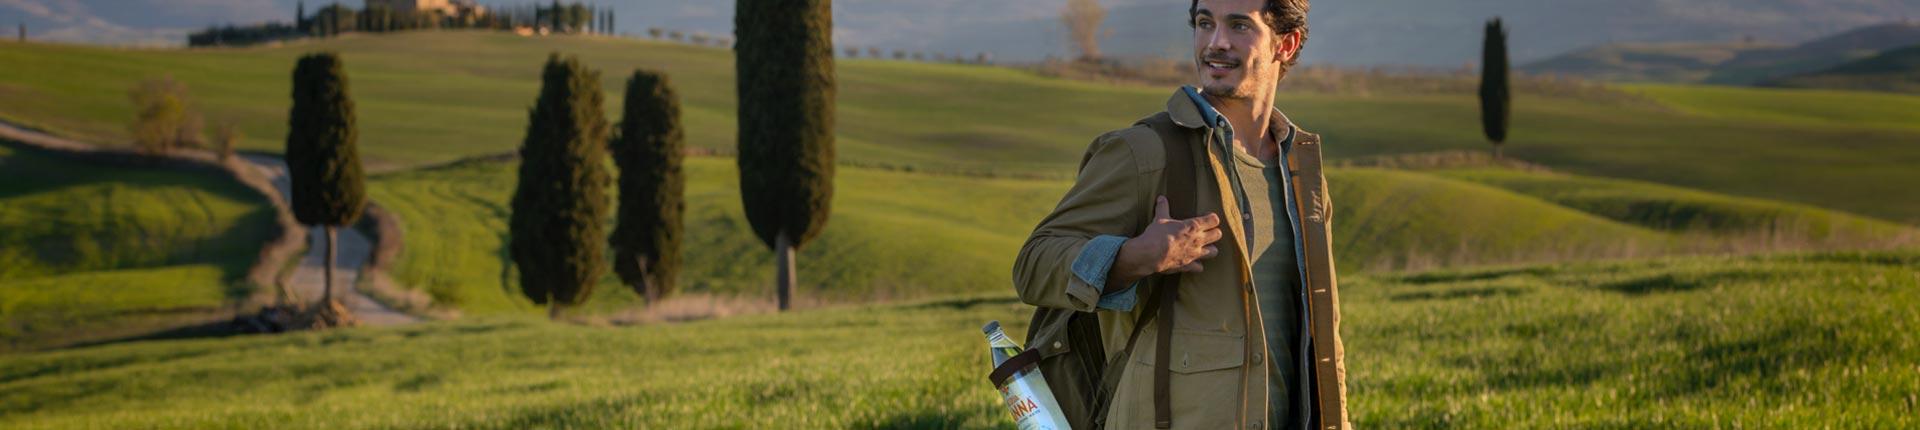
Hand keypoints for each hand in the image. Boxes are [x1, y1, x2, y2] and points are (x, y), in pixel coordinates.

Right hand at [1105, 196, 1221, 289]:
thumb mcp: (1159, 218)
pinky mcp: (1189, 265)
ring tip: (1204, 247)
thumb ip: (1163, 207)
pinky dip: (1197, 265)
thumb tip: (1161, 198)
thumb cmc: (1157, 234)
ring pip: (1214, 252)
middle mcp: (1198, 240)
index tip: (1206, 218)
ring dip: (1210, 249)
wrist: (1151, 254)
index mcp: (1193, 226)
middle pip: (1218, 235)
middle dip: (1214, 232)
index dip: (1211, 218)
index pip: (1214, 220)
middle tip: (1206, 232)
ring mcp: (1195, 253)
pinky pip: (1199, 267)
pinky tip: (1193, 262)